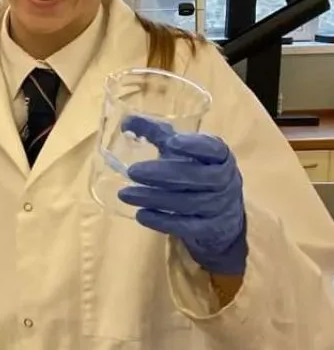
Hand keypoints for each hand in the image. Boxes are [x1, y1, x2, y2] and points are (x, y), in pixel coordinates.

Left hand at [117, 116, 247, 276]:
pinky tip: (141, 215)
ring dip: (154, 198)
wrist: (222, 216)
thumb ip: (157, 134)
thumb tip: (126, 121)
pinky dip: (162, 221)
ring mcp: (219, 206)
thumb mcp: (182, 152)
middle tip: (133, 171)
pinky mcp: (210, 228)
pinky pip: (186, 226)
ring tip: (125, 194)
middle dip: (163, 174)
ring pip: (188, 203)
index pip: (214, 149)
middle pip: (197, 177)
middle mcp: (225, 180)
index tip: (172, 142)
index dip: (195, 145)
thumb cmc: (196, 174)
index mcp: (219, 156)